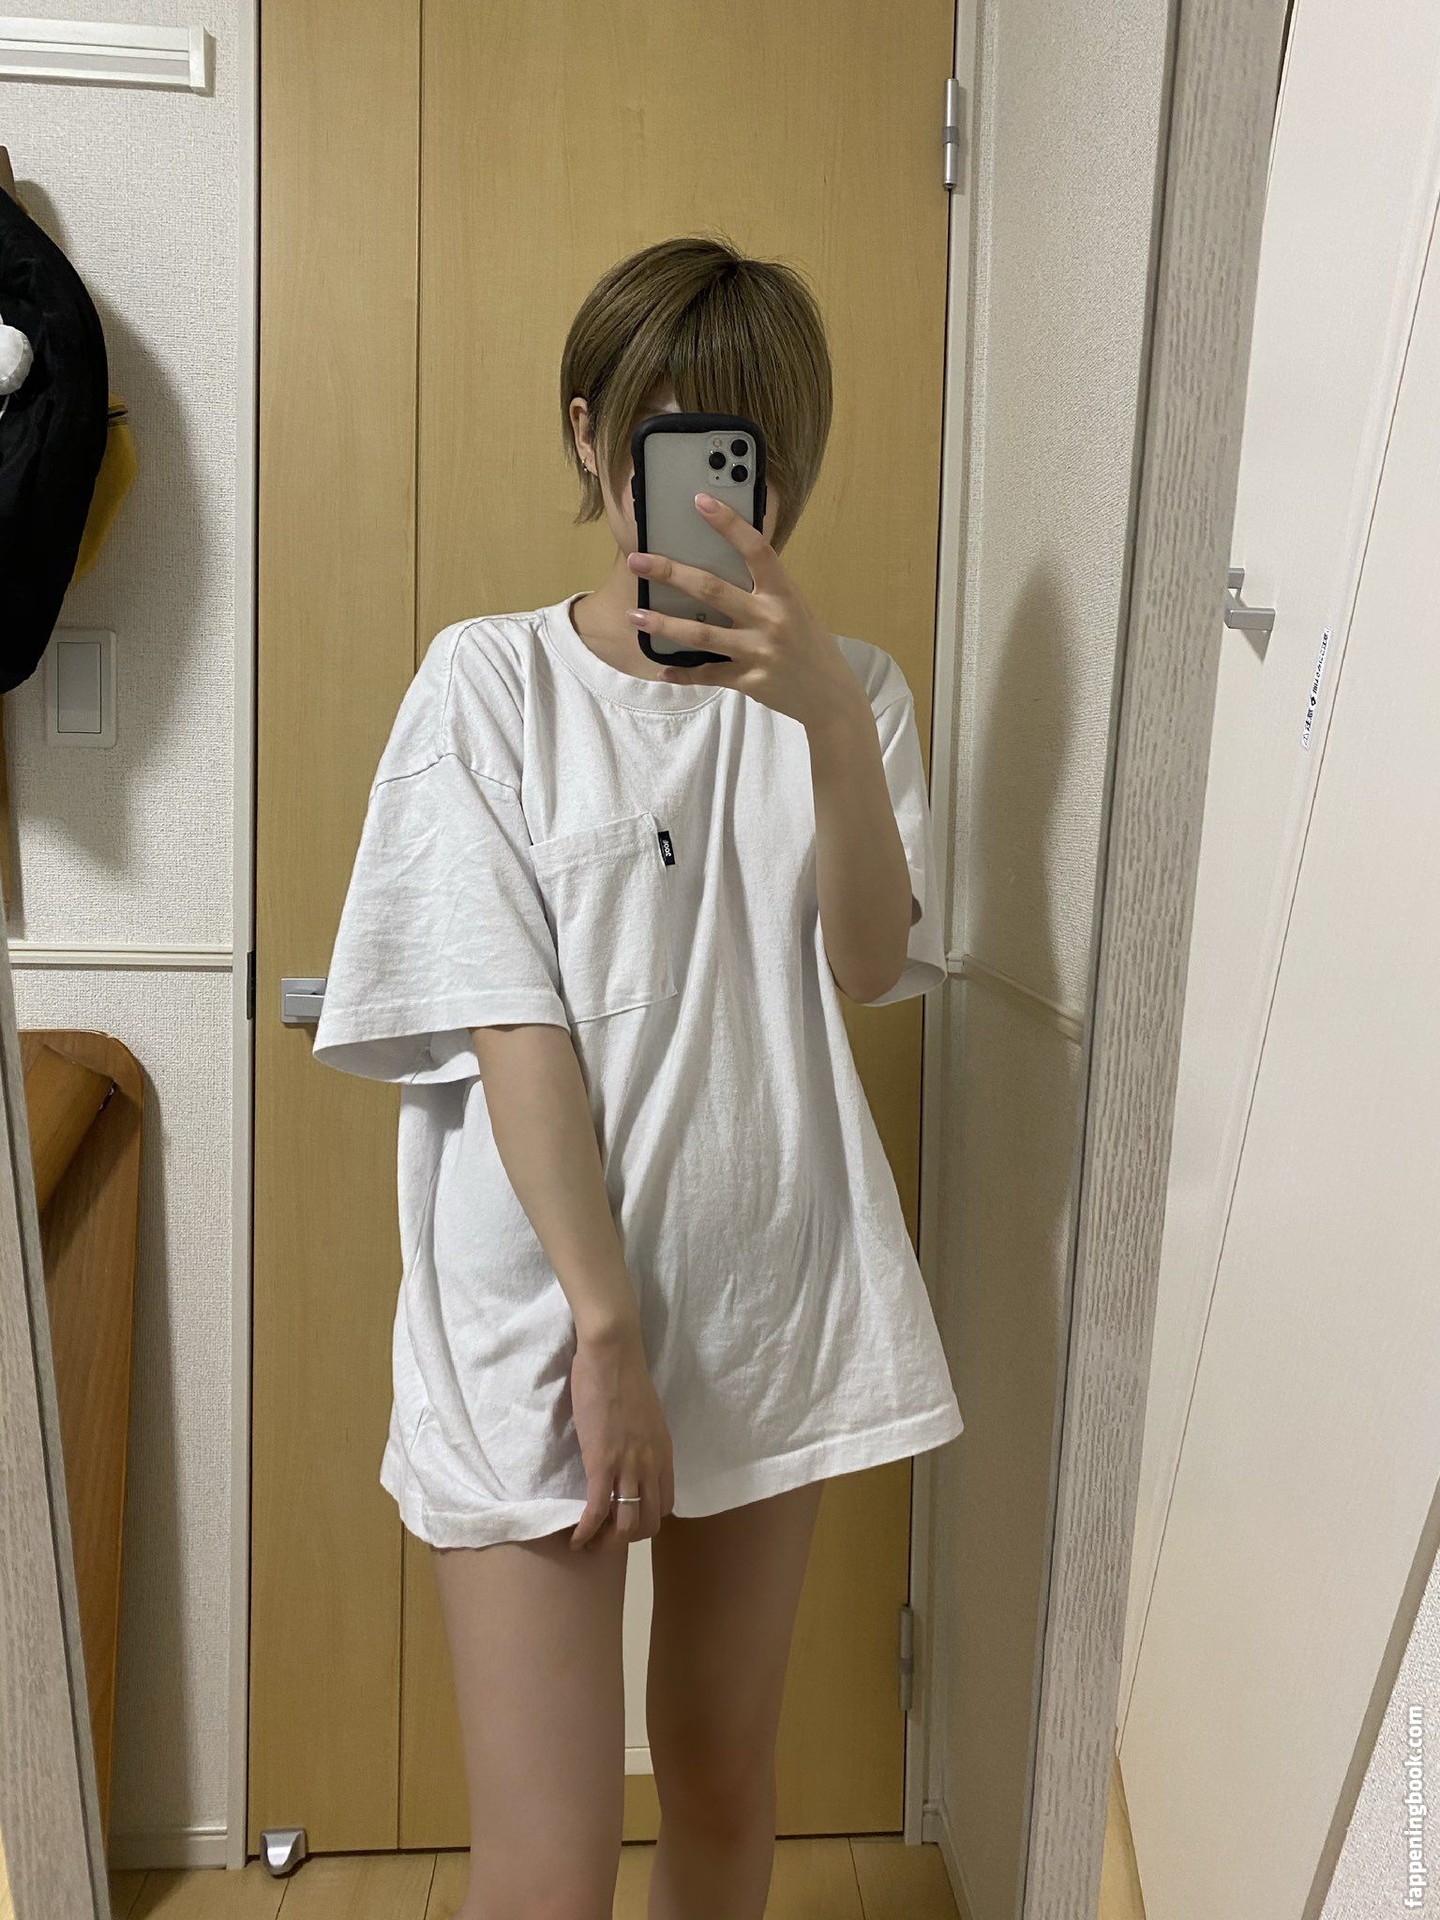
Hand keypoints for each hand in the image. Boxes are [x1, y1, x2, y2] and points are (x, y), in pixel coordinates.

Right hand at [568, 1320, 674, 1551]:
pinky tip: (575, 1539)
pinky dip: (587, 1531)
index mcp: (664, 1453)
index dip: (645, 1519)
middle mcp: (651, 1464)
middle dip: (628, 1538)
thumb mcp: (647, 1416)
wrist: (613, 1354)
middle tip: (605, 1537)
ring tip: (590, 1544)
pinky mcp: (602, 1462)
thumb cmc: (624, 1376)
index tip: (624, 1518)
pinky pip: (598, 1510)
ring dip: (607, 1543)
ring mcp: (628, 1465)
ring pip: (627, 1524)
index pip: (665, 1504)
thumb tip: (630, 1454)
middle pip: (650, 1521)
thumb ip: (643, 1440)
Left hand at [625, 495, 869, 733]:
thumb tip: (722, 563)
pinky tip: (662, 669)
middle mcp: (770, 619)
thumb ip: (764, 589)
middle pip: (712, 590)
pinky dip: (683, 673)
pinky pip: (708, 674)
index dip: (729, 524)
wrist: (831, 695)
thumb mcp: (795, 607)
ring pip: (701, 635)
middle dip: (670, 573)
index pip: (755, 549)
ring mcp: (759, 652)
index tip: (700, 501)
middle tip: (637, 561)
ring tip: (634, 616)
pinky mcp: (750, 681)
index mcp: (784, 593)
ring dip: (663, 625)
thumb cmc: (809, 643)